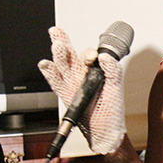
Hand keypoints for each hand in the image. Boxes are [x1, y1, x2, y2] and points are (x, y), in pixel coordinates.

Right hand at [38, 27, 125, 153]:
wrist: (105, 130)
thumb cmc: (112, 109)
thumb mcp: (116, 86)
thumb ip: (112, 69)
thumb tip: (104, 56)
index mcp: (94, 70)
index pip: (88, 55)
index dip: (88, 53)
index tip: (92, 57)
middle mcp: (81, 74)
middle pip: (69, 54)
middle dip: (62, 41)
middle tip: (56, 32)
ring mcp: (72, 84)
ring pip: (61, 66)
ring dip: (57, 55)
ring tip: (56, 45)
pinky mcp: (65, 94)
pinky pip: (55, 82)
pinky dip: (50, 73)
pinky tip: (45, 64)